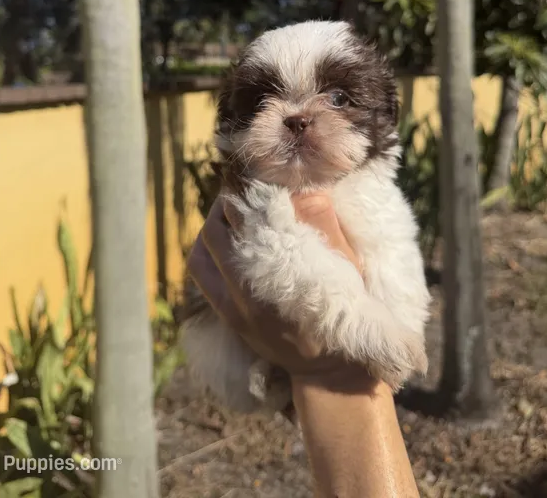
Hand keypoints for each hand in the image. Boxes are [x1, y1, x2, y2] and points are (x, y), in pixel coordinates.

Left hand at [187, 192, 370, 385]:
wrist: (331, 372)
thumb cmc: (346, 309)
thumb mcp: (344, 263)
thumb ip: (321, 220)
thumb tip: (299, 183)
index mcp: (283, 264)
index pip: (252, 209)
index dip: (252, 185)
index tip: (260, 173)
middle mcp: (252, 283)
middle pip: (222, 223)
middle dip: (231, 199)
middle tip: (245, 184)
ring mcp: (234, 301)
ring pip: (205, 244)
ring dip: (214, 222)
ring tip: (232, 209)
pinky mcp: (227, 314)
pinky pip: (200, 269)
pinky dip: (205, 246)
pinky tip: (222, 238)